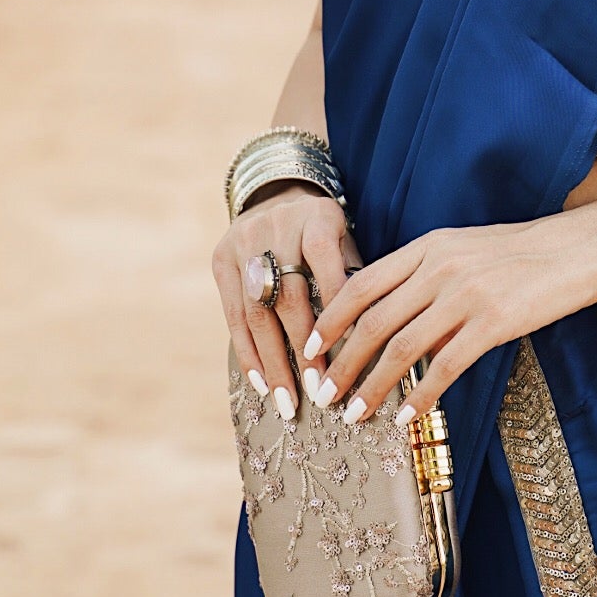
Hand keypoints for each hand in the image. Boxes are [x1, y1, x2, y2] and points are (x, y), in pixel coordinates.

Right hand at [212, 185, 357, 418]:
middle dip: (303, 350)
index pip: (327, 267)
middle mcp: (276, 227)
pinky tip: (261, 383)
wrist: (277, 196)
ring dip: (272, 362)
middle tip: (318, 393)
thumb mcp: (347, 241)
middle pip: (288, 296)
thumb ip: (357, 280)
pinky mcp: (220, 260)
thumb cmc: (326, 233)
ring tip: (287, 400)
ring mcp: (243, 243)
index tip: (349, 358)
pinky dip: (248, 352)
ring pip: (257, 311)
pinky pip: (233, 315)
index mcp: (318, 217)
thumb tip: (376, 342)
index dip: (336, 314)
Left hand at [300, 211, 596, 424]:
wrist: (583, 247)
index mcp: (428, 247)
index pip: (361, 284)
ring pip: (400, 347)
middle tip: (322, 396)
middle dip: (340, 363)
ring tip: (353, 414)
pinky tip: (406, 417)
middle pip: (372, 321)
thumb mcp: (466, 251)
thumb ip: (427, 278)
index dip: (330, 321)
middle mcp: (439, 267)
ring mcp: (466, 293)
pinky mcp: (494, 321)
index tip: (310, 352)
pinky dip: (419, 395)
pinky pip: (444, 365)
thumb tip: (392, 322)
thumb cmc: (524, 254)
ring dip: (371, 386)